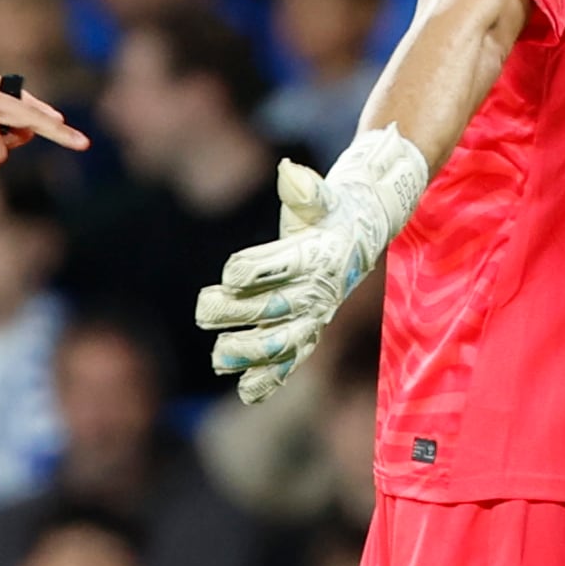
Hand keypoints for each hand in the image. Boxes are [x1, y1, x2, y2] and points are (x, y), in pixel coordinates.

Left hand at [194, 129, 430, 404]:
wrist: (361, 235)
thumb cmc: (330, 213)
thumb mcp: (320, 198)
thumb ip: (306, 191)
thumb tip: (290, 173)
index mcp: (318, 255)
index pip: (283, 267)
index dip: (254, 271)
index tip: (230, 274)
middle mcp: (317, 291)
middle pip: (275, 309)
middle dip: (237, 313)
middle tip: (203, 309)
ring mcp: (313, 316)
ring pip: (284, 343)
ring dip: (250, 353)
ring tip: (217, 357)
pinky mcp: (308, 332)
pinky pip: (292, 360)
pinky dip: (271, 378)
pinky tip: (246, 392)